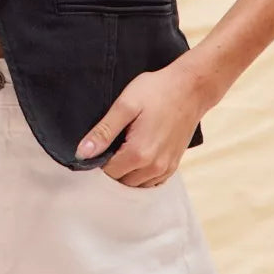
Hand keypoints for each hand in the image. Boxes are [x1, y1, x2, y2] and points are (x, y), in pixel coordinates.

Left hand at [75, 56, 206, 187]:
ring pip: (136, 185)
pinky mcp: (173, 165)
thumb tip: (82, 153)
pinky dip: (140, 176)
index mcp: (138, 153)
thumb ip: (103, 131)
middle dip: (110, 170)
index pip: (107, 173)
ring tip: (120, 150)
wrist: (191, 88)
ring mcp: (166, 168)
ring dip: (125, 174)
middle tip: (106, 146)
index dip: (96, 163)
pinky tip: (136, 158)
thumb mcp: (125, 105)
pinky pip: (151, 182)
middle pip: (121, 182)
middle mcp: (153, 167)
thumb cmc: (157, 91)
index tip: (94, 148)